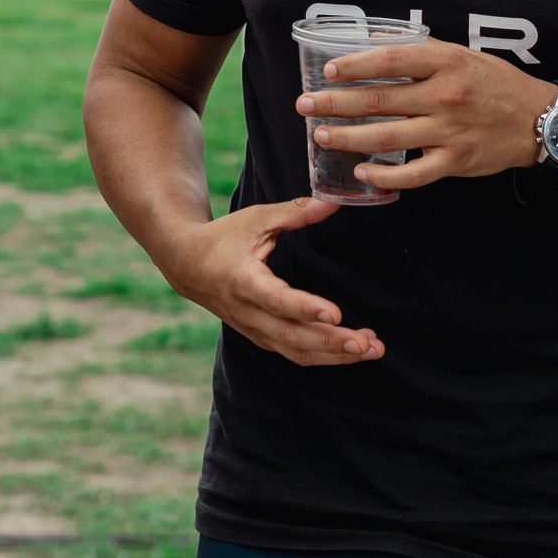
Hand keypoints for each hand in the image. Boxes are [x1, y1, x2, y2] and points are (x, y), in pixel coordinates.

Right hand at [167, 198, 384, 367]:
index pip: (278, 301)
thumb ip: (296, 212)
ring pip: (297, 353)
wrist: (187, 266)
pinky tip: (351, 350)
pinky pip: (294, 354)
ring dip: (335, 355)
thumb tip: (333, 201)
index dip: (306, 308)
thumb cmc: (223, 238)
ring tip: (371, 349)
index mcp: (245, 281)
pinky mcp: (261, 337)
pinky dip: (324, 356)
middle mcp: (249, 313)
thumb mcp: (256, 219)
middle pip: (293, 337)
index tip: (335, 313)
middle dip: (333, 344)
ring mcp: (255, 330)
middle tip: (367, 344)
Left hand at [297, 38, 553, 192]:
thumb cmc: (494, 83)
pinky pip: (413, 174)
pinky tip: (361, 171)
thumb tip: (375, 44)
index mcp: (445, 62)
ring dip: (349, 137)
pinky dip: (384, 176)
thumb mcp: (461, 55)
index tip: (328, 71)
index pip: (390, 59)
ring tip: (321, 136)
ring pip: (387, 137)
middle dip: (335, 103)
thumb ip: (420, 52)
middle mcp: (445, 95)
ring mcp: (449, 131)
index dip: (354, 65)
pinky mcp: (454, 161)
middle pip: (379, 99)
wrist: (537, 120)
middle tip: (306, 105)